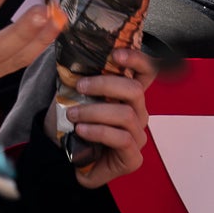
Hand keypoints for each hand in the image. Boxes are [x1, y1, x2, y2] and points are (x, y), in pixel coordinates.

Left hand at [60, 47, 156, 188]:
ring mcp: (138, 136)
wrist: (67, 158)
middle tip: (79, 87)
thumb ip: (83, 80)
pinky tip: (81, 131)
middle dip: (104, 85)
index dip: (137, 59)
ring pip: (126, 115)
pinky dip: (98, 131)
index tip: (115, 54)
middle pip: (134, 90)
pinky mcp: (133, 157)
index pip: (146, 72)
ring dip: (94, 111)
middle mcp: (138, 113)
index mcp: (128, 96)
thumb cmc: (74, 124)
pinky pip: (122, 139)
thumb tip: (75, 59)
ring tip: (72, 114)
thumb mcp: (75, 97)